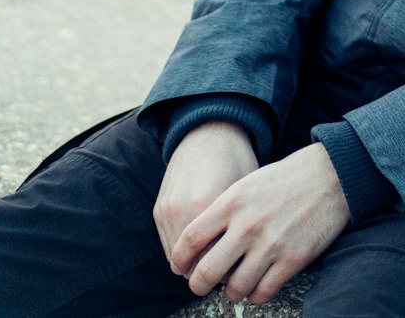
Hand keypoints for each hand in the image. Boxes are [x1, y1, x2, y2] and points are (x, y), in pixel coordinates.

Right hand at [153, 121, 258, 264]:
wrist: (208, 131)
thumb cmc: (235, 160)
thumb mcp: (246, 191)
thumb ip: (241, 227)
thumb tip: (245, 266)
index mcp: (208, 204)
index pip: (216, 261)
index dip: (231, 270)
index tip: (242, 269)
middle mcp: (182, 209)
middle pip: (195, 266)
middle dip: (212, 272)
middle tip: (228, 267)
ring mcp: (167, 210)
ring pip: (179, 262)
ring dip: (195, 265)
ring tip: (215, 257)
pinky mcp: (158, 210)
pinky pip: (169, 247)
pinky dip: (183, 254)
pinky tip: (202, 247)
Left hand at [170, 142, 351, 304]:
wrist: (329, 175)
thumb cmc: (285, 179)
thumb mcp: (247, 183)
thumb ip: (224, 210)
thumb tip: (200, 243)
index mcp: (232, 201)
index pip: (190, 239)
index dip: (179, 259)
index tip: (179, 267)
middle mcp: (247, 225)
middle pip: (206, 272)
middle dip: (198, 285)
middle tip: (200, 285)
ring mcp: (270, 244)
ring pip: (235, 288)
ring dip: (231, 291)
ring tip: (234, 285)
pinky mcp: (292, 259)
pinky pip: (263, 292)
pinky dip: (256, 295)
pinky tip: (257, 286)